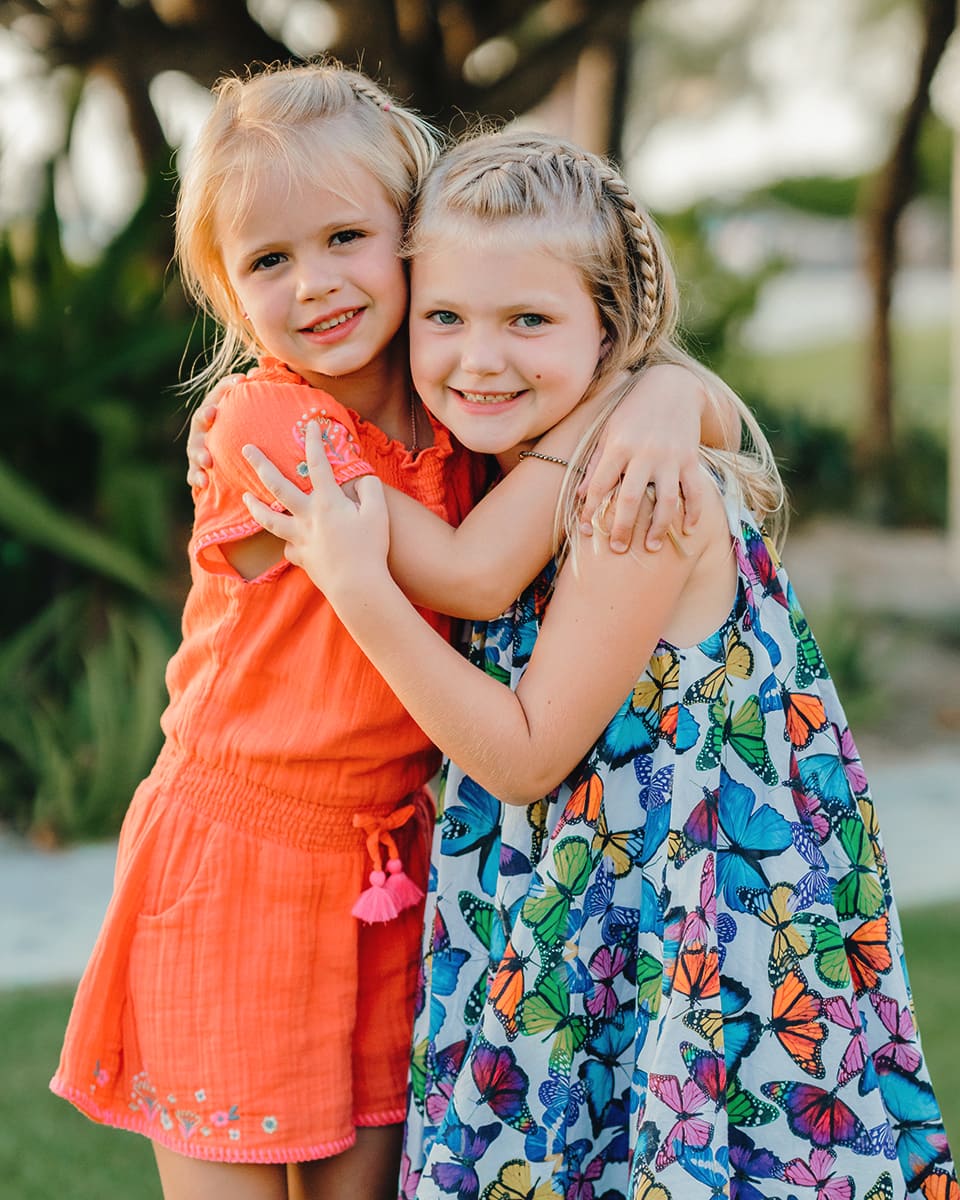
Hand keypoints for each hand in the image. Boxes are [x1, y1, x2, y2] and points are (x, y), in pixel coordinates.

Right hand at [185, 374, 245, 487]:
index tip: (242, 380)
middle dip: (204, 415)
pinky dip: (197, 478)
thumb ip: (253, 396)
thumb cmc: (242, 436)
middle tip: (212, 414)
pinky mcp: (197, 471)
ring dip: (200, 453)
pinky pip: (194, 475)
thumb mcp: (248, 418)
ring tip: (208, 460)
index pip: (218, 394)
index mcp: (215, 412)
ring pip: (194, 449)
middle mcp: (204, 429)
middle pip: (200, 418)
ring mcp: (198, 450)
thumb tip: (257, 372)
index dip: (227, 385)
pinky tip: (204, 482)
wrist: (228, 468)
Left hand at [241, 420, 389, 602]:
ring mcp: (300, 538)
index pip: (318, 464)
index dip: (314, 442)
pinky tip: (290, 544)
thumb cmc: (370, 548)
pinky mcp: (302, 558)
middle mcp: (307, 517)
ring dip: (256, 506)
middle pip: (278, 486)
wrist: (357, 587)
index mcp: (327, 502)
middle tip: (246, 450)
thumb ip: (370, 490)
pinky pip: (290, 549)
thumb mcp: (378, 514)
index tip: (310, 425)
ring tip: (245, 497)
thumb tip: (363, 480)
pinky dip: (289, 545)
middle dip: (261, 465)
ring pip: (270, 519)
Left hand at [578, 364, 707, 552]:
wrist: (672, 384)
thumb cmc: (632, 410)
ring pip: (666, 500)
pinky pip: (695, 490)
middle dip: (623, 527)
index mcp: (618, 446)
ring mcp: (670, 457)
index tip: (585, 532)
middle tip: (617, 550)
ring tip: (652, 547)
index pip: (600, 485)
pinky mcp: (691, 458)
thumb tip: (582, 495)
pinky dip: (694, 511)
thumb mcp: (608, 430)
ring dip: (660, 527)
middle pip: (632, 499)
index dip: (591, 511)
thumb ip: (596, 462)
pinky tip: (689, 530)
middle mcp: (644, 453)